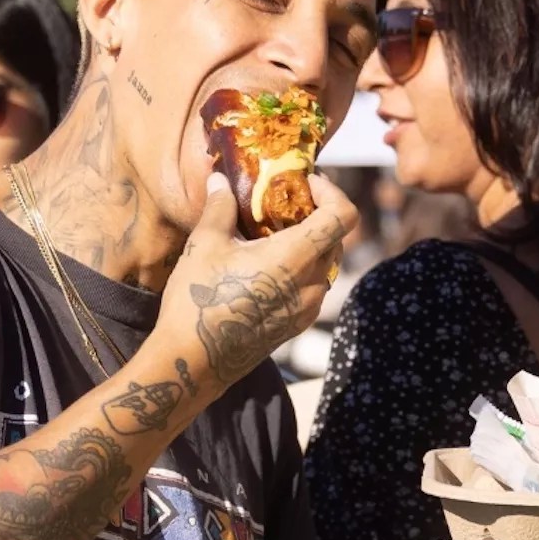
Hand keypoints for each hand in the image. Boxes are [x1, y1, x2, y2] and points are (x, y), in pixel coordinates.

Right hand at [153, 172, 356, 389]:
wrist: (195, 360)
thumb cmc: (198, 299)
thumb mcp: (205, 244)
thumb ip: (220, 206)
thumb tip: (221, 179)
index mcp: (296, 258)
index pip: (344, 216)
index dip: (332, 192)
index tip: (305, 184)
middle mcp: (313, 283)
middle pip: (336, 237)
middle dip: (317, 214)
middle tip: (285, 202)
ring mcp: (309, 307)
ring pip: (326, 262)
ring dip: (309, 242)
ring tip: (273, 233)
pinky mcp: (299, 323)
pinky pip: (314, 285)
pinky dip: (302, 267)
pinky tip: (268, 265)